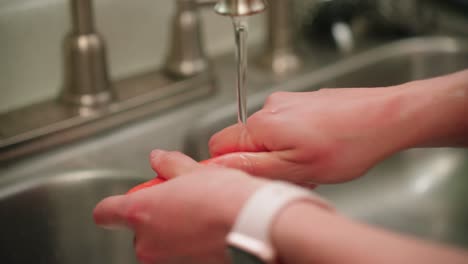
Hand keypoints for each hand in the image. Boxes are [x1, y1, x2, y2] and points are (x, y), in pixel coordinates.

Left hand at [93, 150, 265, 263]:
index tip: (129, 200)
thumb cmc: (226, 200)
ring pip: (160, 245)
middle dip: (156, 217)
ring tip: (200, 216)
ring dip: (173, 232)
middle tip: (180, 202)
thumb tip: (159, 159)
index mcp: (141, 213)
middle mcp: (147, 244)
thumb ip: (169, 165)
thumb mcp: (195, 171)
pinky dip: (189, 246)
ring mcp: (166, 263)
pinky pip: (179, 256)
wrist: (254, 226)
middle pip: (138, 230)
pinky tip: (209, 232)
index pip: (105, 213)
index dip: (115, 206)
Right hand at [208, 87, 409, 183]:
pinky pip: (286, 127)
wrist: (386, 118)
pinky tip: (320, 150)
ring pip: (268, 137)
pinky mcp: (304, 102)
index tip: (253, 179)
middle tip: (292, 175)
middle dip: (262, 163)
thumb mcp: (295, 168)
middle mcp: (270, 107)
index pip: (219, 147)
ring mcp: (289, 101)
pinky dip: (296, 142)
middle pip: (245, 143)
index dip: (231, 167)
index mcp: (261, 123)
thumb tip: (215, 167)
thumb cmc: (349, 143)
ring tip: (312, 164)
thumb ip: (250, 167)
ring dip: (282, 155)